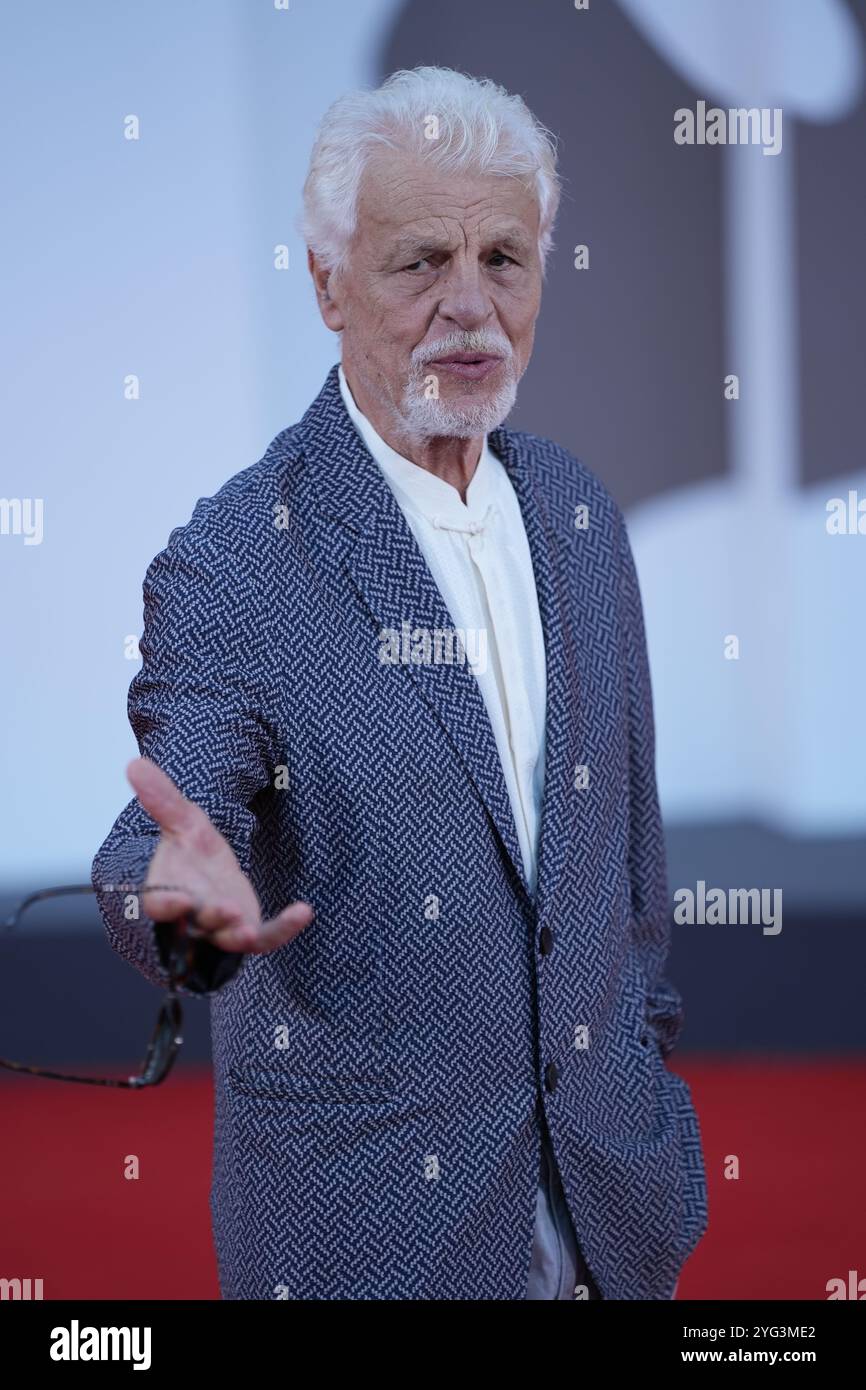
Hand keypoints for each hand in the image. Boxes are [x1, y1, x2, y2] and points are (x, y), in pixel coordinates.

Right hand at [125, 756, 313, 953]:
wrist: (211, 872)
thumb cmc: (189, 853)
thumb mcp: (181, 822)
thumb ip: (161, 798)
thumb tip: (134, 763)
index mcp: (167, 891)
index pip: (159, 904)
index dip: (167, 904)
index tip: (177, 901)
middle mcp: (192, 916)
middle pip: (197, 924)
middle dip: (211, 918)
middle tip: (227, 911)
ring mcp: (221, 929)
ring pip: (226, 939)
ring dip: (237, 935)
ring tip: (248, 932)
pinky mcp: (250, 932)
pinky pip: (268, 937)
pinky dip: (285, 928)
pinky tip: (304, 911)